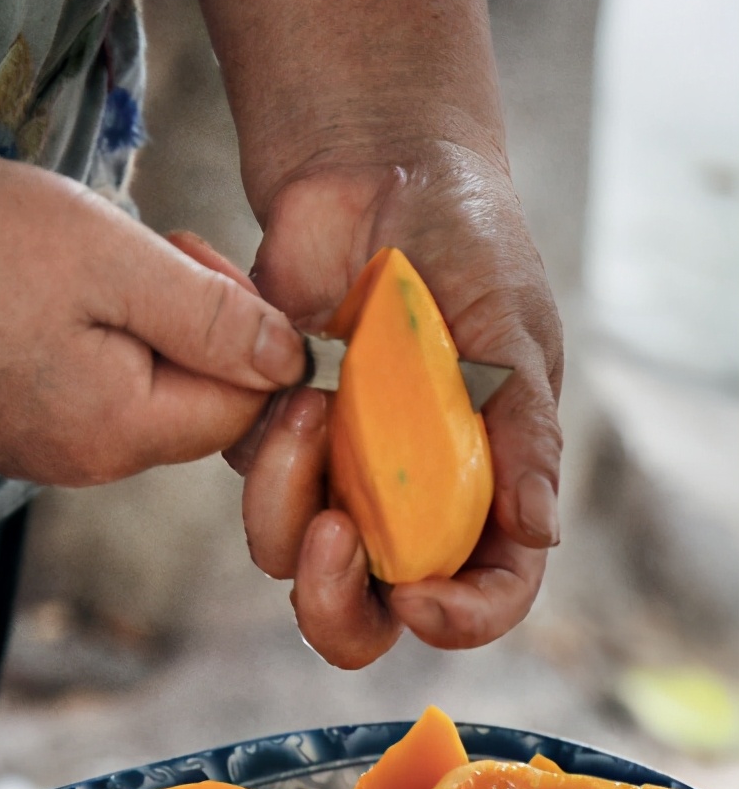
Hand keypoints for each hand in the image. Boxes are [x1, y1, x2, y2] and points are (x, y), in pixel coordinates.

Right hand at [0, 139, 304, 484]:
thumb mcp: (113, 259)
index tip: (194, 258)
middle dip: (199, 322)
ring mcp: (40, 452)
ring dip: (146, 321)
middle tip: (151, 247)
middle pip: (198, 404)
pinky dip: (98, 335)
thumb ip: (213, 316)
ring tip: (92, 260)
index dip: (249, 328)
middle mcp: (85, 464)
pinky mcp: (7, 427)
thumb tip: (291, 360)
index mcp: (121, 434)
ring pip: (145, 391)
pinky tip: (53, 288)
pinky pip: (92, 389)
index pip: (246, 406)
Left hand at [225, 142, 562, 664]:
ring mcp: (336, 470)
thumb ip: (525, 432)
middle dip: (336, 606)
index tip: (419, 596)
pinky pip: (248, 473)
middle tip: (331, 542)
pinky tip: (286, 360)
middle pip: (366, 610)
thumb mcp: (514, 333)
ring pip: (288, 553)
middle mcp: (408, 498)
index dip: (461, 618)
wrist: (379, 170)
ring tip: (308, 402)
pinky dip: (256, 432)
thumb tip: (541, 531)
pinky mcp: (273, 432)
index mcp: (486, 488)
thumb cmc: (466, 246)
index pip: (487, 591)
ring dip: (286, 498)